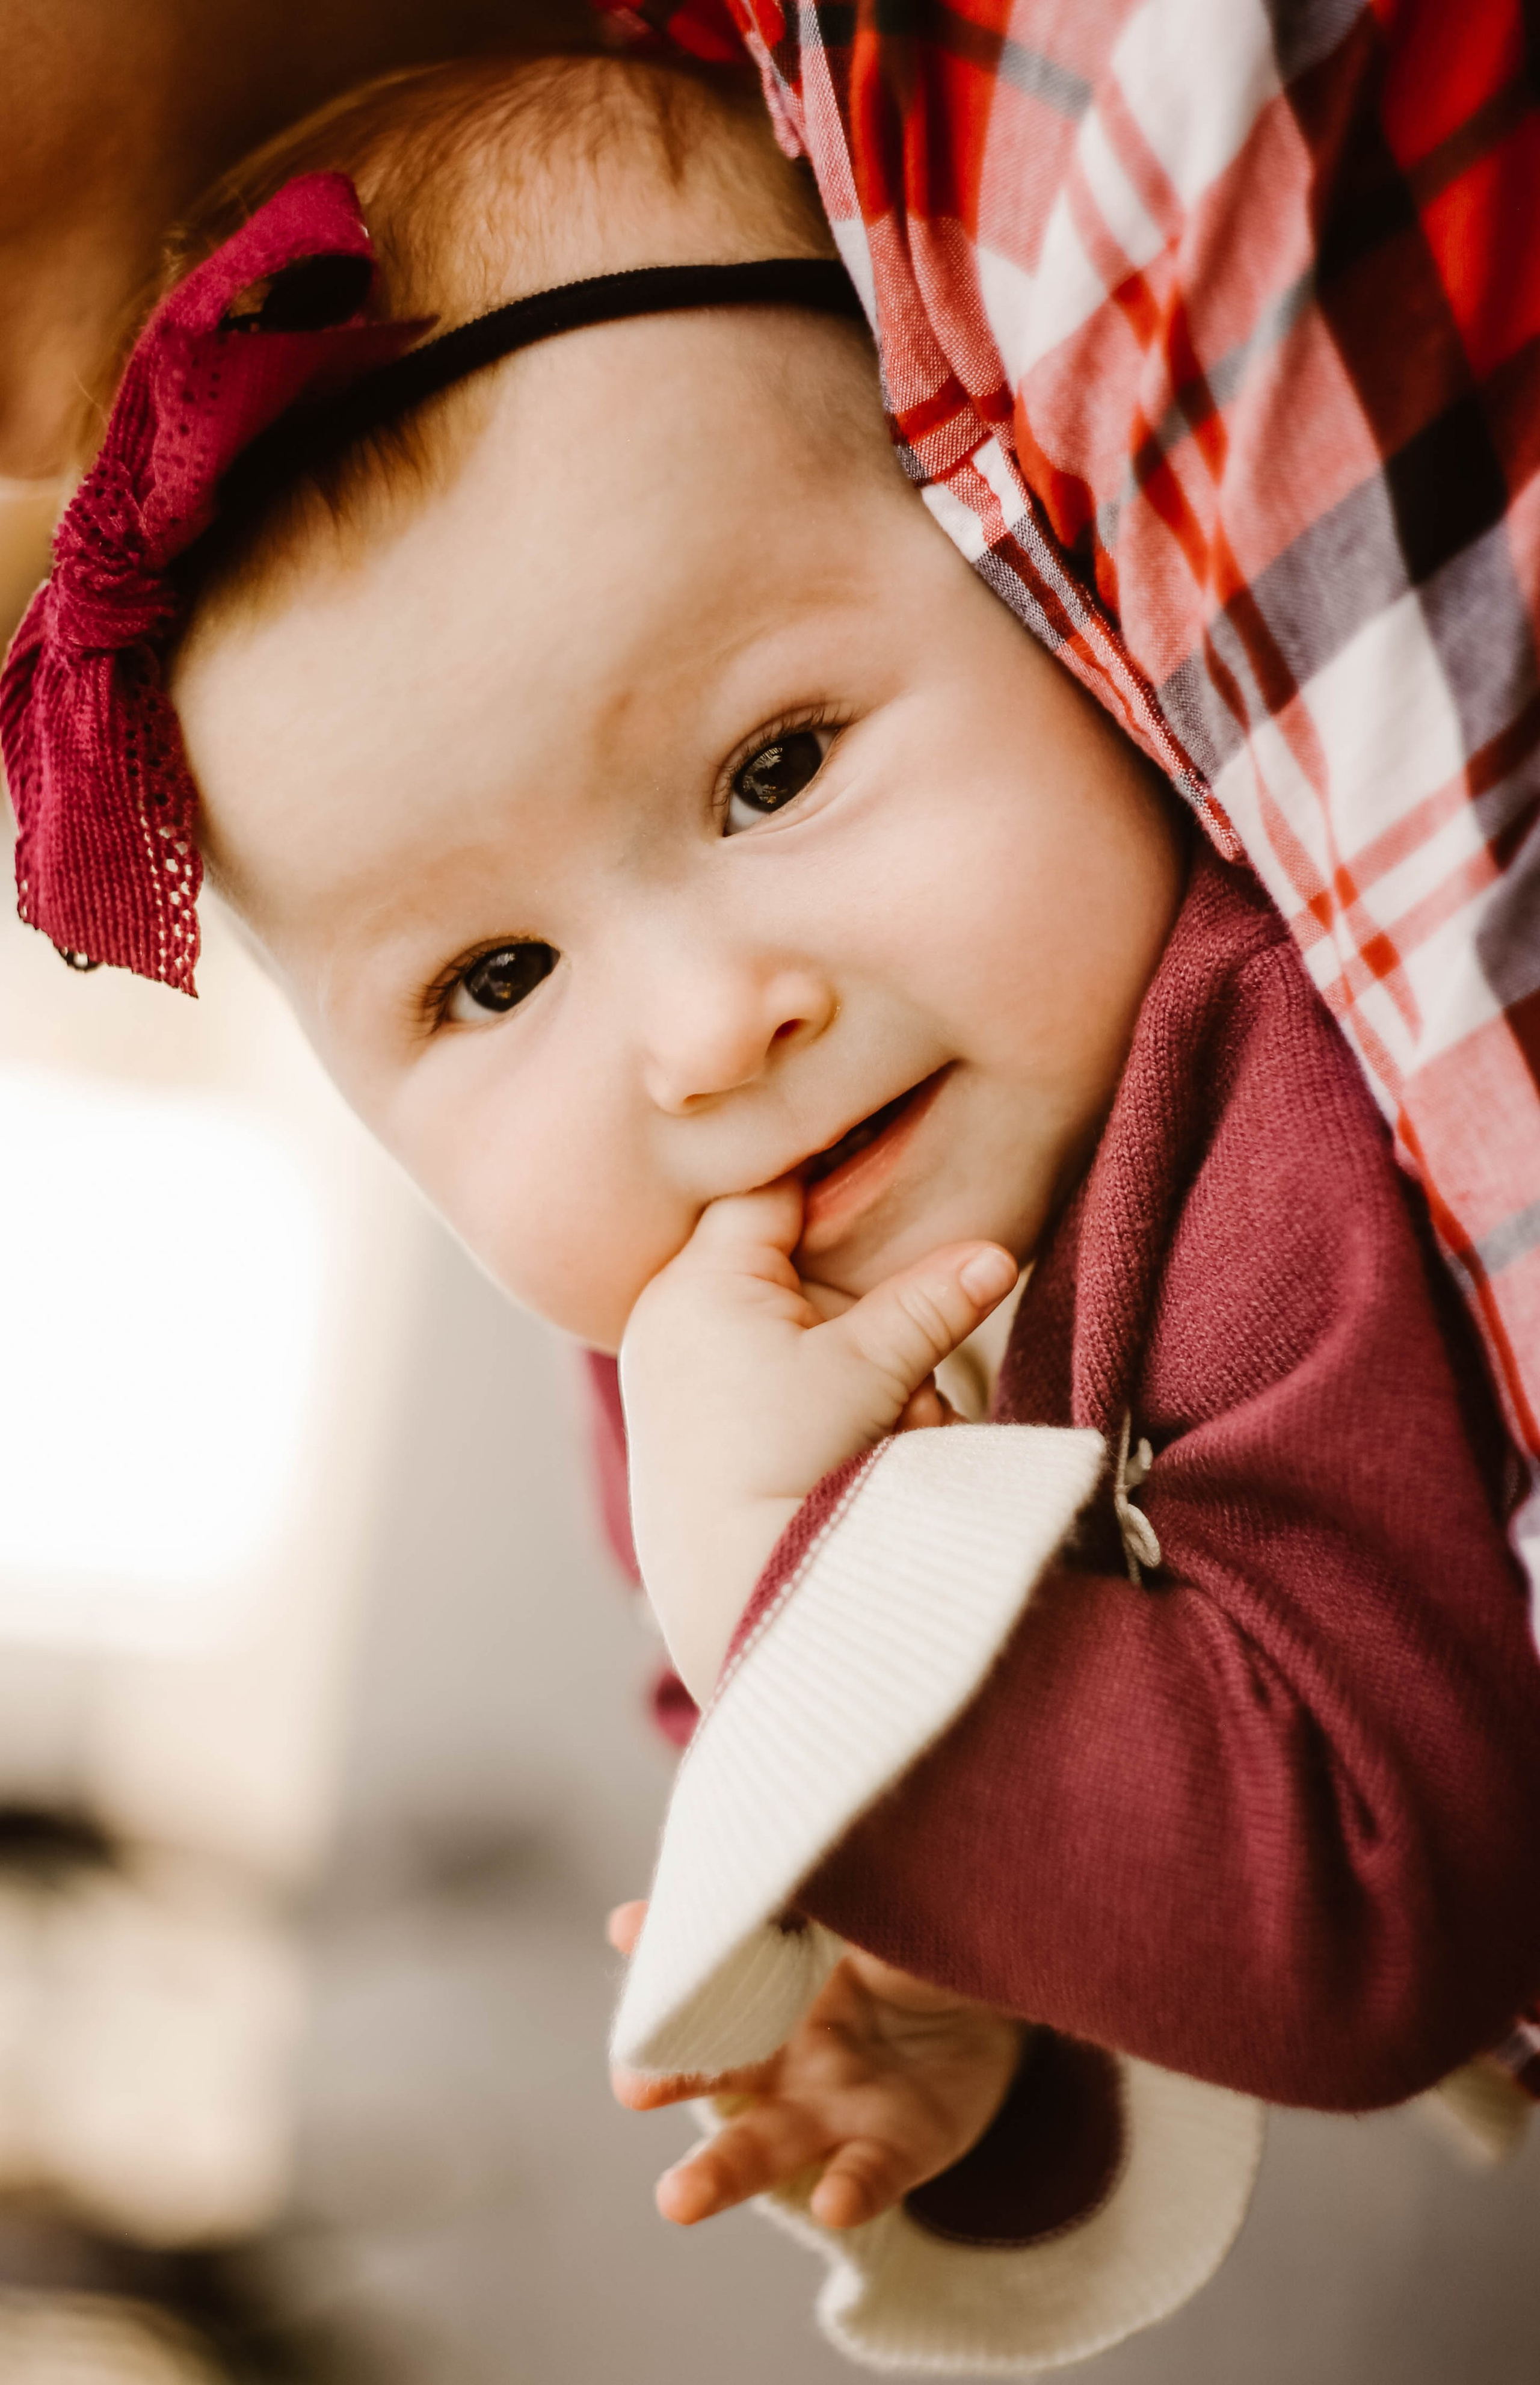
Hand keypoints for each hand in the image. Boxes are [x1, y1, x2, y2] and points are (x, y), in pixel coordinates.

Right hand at [608, 1901, 1022, 2229]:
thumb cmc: (901, 1941)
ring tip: (677, 2198)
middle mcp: (785, 2061)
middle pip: (716, 2078)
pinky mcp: (899, 2147)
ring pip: (766, 2148)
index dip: (664, 1991)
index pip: (702, 1995)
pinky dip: (849, 2189)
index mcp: (766, 1994)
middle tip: (630, 2090)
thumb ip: (782, 1890)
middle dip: (668, 2082)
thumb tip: (709, 1861)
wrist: (992, 1992)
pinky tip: (831, 2202)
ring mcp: (836, 2109)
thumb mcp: (848, 1901)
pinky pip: (870, 2175)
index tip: (626, 1969)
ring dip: (721, 2174)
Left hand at [620, 1179, 1016, 1701]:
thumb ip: (932, 1301)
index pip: (768, 1188)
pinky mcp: (680, 1416)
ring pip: (780, 1325)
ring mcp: (668, 1366)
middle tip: (895, 1350)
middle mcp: (669, 1315)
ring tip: (882, 1419)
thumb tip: (996, 1255)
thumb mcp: (872, 1371)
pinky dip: (809, 1394)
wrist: (735, 1592)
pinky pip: (757, 1374)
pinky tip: (845, 1444)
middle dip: (852, 1300)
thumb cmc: (794, 1468)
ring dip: (842, 1358)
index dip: (830, 1175)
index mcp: (701, 1282)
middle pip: (783, 1262)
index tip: (882, 1158)